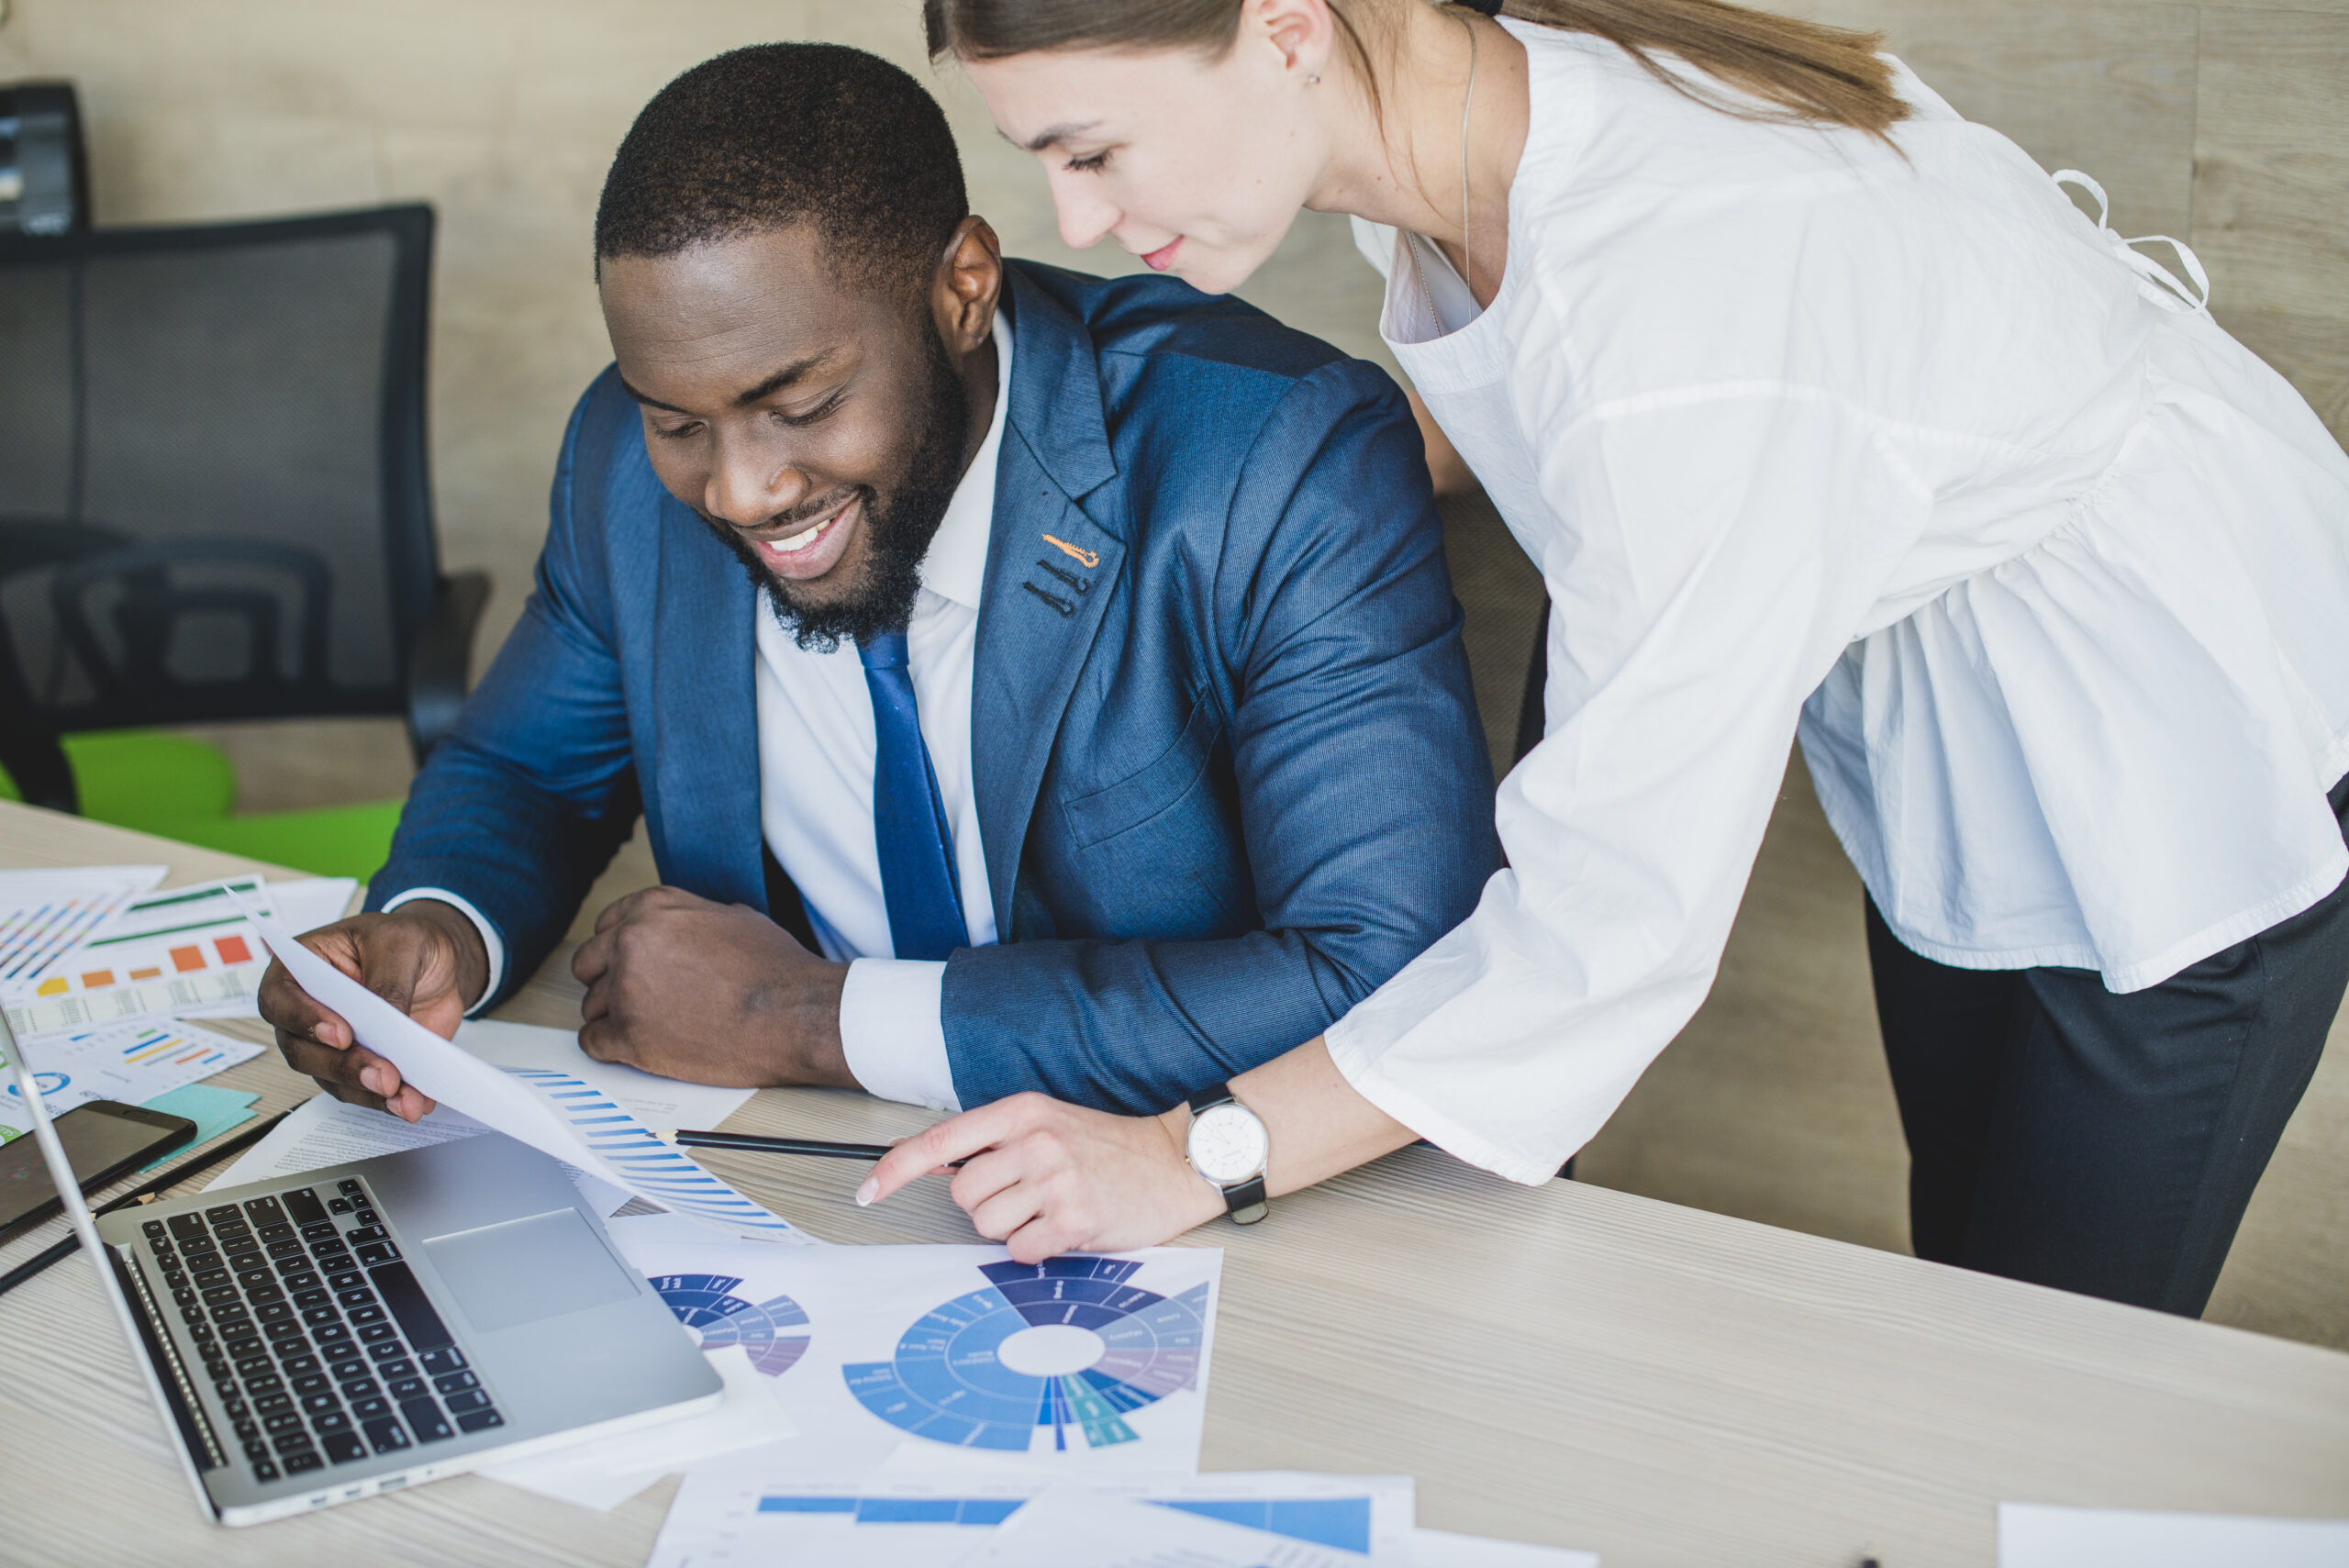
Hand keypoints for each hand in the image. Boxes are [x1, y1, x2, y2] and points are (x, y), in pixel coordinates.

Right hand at [256, 901, 487, 1122]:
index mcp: (302, 966)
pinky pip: (362, 1090)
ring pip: (330, 1078)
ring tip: (404, 1098)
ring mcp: (329, 1043)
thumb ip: (389, 982)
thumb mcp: (401, 943)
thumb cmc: (406, 940)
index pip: (280, 998)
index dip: (305, 1020)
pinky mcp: (358, 1063)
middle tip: (383, 1075)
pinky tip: (412, 1102)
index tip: (341, 1034)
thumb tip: (386, 1023)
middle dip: (344, 1067)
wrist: (438, 961)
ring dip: (367, 1091)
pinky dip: (387, 1100)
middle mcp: (306, 1010)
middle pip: (302, 1049)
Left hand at [571, 886, 853, 1087]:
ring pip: (590, 1005)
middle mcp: (631, 942)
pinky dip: (611, 1048)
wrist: (793, 1015)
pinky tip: (638, 1047)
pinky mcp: (627, 1036)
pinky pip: (592, 1042)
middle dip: (608, 980)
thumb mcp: (735, 917)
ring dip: (614, 1016)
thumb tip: (684, 928)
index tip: (629, 965)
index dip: (619, 948)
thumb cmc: (776, 969)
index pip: (606, 923)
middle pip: (587, 963)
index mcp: (654, 908)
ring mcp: (625, 990)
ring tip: (652, 1026)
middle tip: (636, 998)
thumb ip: (692, 918)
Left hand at [858, 1092, 1223, 1262]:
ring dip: (1011, 1229)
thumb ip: (990, 1139)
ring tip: (1049, 1209)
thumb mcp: (1045, 1123)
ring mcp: (1056, 1180)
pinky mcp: (1074, 1220)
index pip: (940, 1140)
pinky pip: (1019, 1251)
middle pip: (962, 1195)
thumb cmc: (1107, 1147)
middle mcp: (1035, 1141)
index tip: (868, 1191)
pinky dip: (1036, 1249)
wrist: (1173, 1162)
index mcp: (1022, 1111)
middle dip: (987, 1205)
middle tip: (1027, 1196)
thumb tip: (925, 1159)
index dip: (895, 1168)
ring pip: (986, 1226)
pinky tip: (1063, 1228)